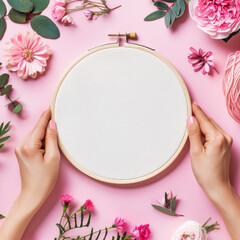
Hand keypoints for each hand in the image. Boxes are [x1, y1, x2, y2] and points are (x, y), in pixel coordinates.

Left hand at [0, 107, 59, 239]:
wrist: (33, 194)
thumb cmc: (45, 178)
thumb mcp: (53, 157)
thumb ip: (52, 138)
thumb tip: (52, 124)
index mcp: (29, 146)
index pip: (40, 125)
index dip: (46, 115)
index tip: (51, 105)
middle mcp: (22, 145)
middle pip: (37, 129)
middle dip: (47, 124)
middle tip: (58, 118)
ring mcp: (20, 149)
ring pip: (35, 134)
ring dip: (45, 132)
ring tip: (55, 135)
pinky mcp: (22, 152)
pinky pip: (33, 140)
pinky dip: (41, 138)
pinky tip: (48, 142)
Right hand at [187, 102, 232, 199]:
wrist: (218, 186)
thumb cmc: (205, 172)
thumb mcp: (195, 152)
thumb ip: (194, 134)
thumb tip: (191, 119)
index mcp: (217, 138)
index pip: (204, 120)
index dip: (196, 111)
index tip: (191, 103)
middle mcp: (225, 137)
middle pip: (209, 122)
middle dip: (199, 115)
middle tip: (190, 108)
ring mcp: (227, 141)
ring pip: (212, 126)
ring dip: (202, 122)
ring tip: (192, 118)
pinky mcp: (226, 145)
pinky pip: (215, 132)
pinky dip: (207, 129)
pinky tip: (200, 130)